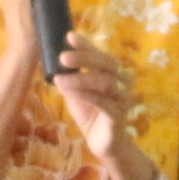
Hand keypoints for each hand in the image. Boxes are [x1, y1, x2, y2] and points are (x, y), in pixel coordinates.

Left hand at [58, 34, 138, 176]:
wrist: (103, 142)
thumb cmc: (91, 113)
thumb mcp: (77, 92)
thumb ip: (71, 77)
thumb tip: (56, 61)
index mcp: (113, 73)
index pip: (100, 54)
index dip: (86, 45)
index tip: (70, 37)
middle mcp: (122, 82)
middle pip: (107, 64)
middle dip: (84, 58)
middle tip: (62, 57)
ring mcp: (122, 99)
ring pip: (104, 83)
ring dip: (80, 79)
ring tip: (59, 79)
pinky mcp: (118, 116)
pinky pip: (105, 103)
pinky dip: (88, 96)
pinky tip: (71, 94)